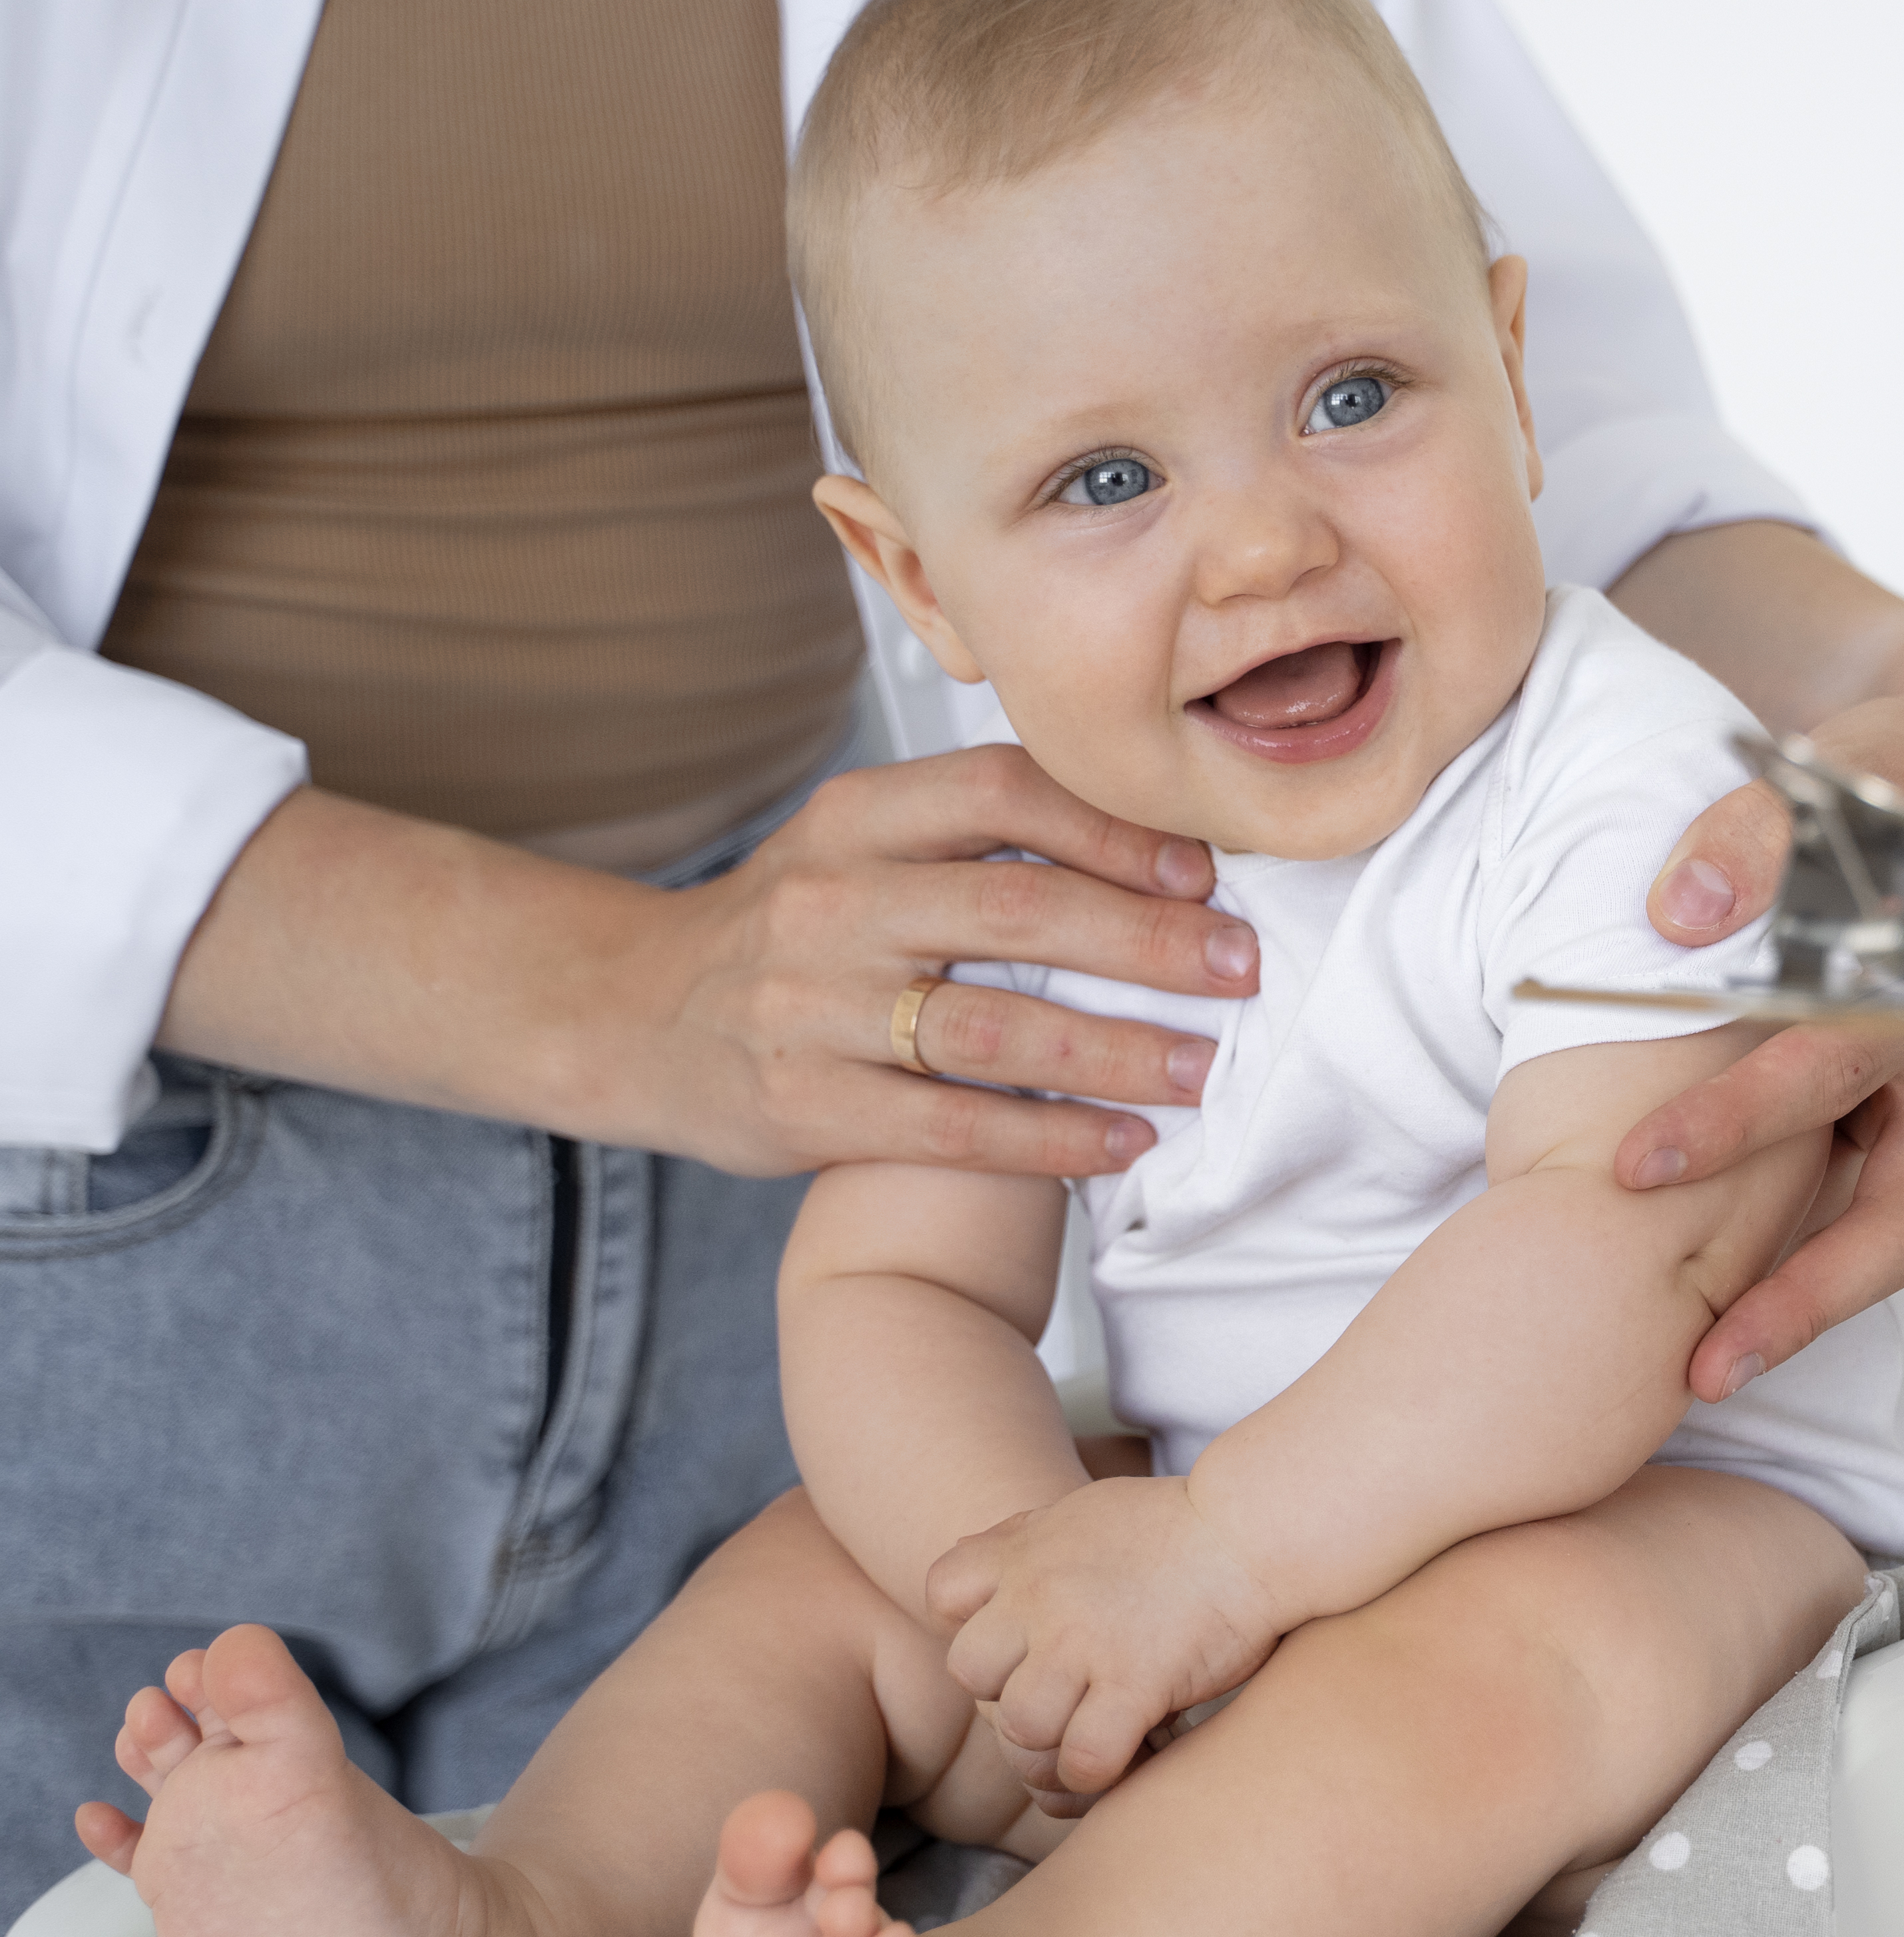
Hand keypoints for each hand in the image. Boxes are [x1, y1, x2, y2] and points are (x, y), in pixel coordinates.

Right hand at [636, 746, 1259, 1176]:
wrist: (628, 1015)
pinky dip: (1050, 1140)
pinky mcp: (804, 1106)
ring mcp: (811, 1009)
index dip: (1113, 828)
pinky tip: (1125, 1144)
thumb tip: (1164, 847)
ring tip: (1205, 1068)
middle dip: (1149, 944)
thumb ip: (977, 835)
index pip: (1001, 792)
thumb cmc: (791, 928)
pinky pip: (952, 1129)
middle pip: (1017, 912)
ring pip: (993, 1031)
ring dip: (1118, 1052)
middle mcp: (832, 904)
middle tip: (1243, 971)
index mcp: (854, 819)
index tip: (1205, 872)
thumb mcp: (859, 844)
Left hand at [926, 1476, 1283, 1796]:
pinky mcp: (1135, 1684)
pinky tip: (1131, 1754)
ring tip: (1094, 1734)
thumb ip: (1027, 1536)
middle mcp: (1040, 1595)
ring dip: (1054, 1744)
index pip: (944, 1593)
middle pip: (970, 1672)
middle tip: (1066, 1694)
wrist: (1257, 1528)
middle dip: (1010, 1691)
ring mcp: (1084, 1642)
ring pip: (1020, 1728)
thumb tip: (986, 1560)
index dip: (976, 1624)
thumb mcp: (1086, 1509)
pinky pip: (1083, 1761)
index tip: (1022, 1638)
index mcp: (1025, 1551)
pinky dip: (1097, 1776)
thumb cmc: (1182, 1524)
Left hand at [1609, 663, 1903, 1403]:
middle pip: (1897, 1218)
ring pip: (1888, 1236)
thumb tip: (1685, 910)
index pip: (1829, 1069)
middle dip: (1801, 1299)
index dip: (1734, 1122)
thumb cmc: (1895, 789)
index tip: (1632, 1167)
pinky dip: (1802, 1261)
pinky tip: (1720, 1306)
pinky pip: (1866, 1210)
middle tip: (1704, 1366)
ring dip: (1803, 1305)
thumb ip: (1752, 836)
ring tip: (1707, 1371)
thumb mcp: (1831, 786)